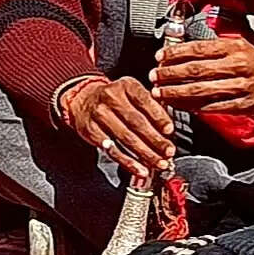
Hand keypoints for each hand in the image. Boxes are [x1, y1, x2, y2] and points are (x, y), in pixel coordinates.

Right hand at [55, 74, 179, 177]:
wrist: (84, 99)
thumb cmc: (116, 98)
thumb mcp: (133, 93)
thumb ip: (151, 107)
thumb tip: (168, 131)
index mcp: (126, 85)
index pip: (145, 101)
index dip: (158, 117)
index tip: (169, 130)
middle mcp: (111, 97)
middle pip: (136, 122)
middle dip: (155, 140)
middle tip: (168, 152)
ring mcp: (99, 114)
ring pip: (125, 138)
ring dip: (145, 154)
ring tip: (158, 163)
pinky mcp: (91, 131)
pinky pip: (112, 150)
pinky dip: (128, 162)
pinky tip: (139, 169)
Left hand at [154, 32, 253, 124]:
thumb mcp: (238, 44)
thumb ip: (212, 46)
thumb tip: (181, 50)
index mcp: (233, 47)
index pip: (198, 48)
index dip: (175, 53)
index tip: (160, 57)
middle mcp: (237, 66)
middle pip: (196, 70)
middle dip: (170, 74)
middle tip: (155, 76)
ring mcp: (240, 87)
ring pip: (202, 91)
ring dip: (177, 92)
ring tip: (161, 93)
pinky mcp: (242, 105)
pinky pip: (212, 107)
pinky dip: (193, 107)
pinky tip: (180, 105)